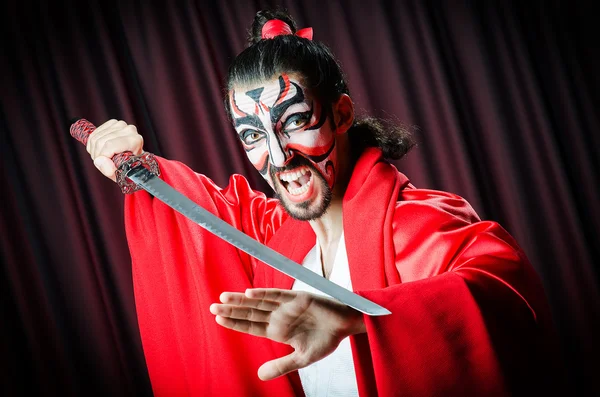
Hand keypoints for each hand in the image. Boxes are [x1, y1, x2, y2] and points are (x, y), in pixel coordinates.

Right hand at [86, 119, 143, 180]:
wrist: (132, 160)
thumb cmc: (129, 167)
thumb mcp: (120, 174)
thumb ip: (110, 170)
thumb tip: (99, 160)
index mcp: (135, 141)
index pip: (110, 145)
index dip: (102, 156)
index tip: (104, 165)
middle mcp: (129, 130)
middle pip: (101, 142)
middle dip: (97, 155)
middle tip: (103, 163)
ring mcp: (121, 125)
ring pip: (95, 138)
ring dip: (94, 151)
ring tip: (102, 158)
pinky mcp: (112, 123)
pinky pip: (94, 134)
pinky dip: (92, 145)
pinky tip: (99, 151)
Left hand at [210, 288, 365, 380]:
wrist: (347, 325)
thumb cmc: (326, 339)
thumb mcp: (302, 358)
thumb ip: (281, 365)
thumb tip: (259, 376)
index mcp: (278, 330)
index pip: (251, 326)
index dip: (235, 323)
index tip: (217, 319)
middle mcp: (278, 316)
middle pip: (250, 312)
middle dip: (232, 310)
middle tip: (212, 306)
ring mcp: (286, 306)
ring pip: (259, 302)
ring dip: (242, 300)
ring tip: (224, 298)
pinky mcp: (297, 297)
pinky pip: (277, 294)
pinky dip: (264, 293)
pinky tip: (249, 293)